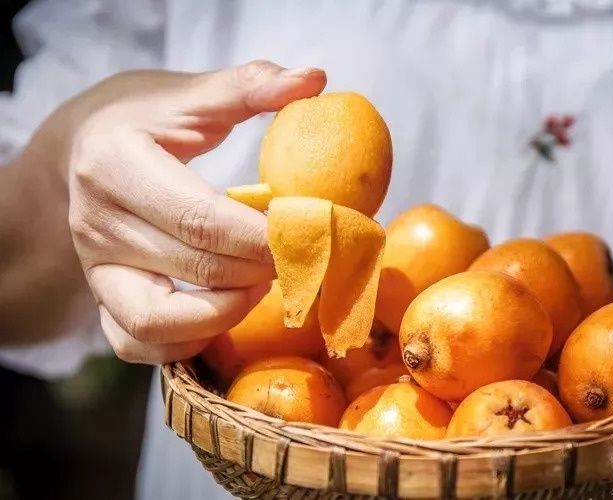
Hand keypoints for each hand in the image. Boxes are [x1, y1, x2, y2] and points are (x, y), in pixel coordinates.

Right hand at [61, 61, 326, 363]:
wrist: (83, 149)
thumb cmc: (145, 120)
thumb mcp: (190, 95)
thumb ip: (250, 86)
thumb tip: (314, 80)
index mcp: (114, 165)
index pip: (199, 218)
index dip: (261, 237)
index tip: (307, 231)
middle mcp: (96, 223)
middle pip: (194, 269)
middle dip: (261, 270)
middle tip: (301, 254)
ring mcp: (94, 268)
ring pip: (159, 321)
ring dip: (227, 312)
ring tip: (264, 284)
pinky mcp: (102, 298)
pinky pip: (137, 344)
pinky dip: (187, 343)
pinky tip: (228, 311)